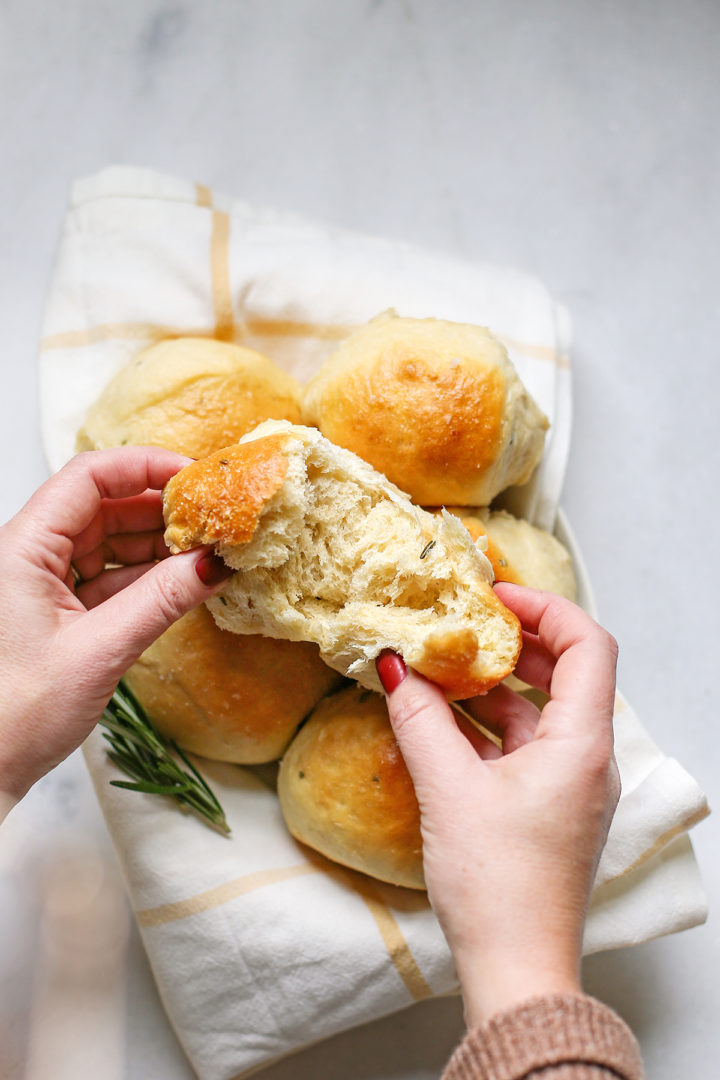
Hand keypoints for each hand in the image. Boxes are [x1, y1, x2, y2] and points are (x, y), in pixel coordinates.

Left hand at [0, 447, 231, 812]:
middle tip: (214, 519)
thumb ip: (161, 600)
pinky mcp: (56, 610)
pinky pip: (107, 577)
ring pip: (108, 541)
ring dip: (157, 546)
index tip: (195, 478)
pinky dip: (145, 578)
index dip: (143, 466)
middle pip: (102, 506)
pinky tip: (182, 582)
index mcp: (22, 548)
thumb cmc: (15, 715)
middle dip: (160, 509)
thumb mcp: (99, 651)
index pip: (87, 478)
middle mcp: (28, 555)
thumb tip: (214, 563)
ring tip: (207, 552)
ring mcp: (41, 582)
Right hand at [376, 583, 619, 1027]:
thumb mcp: (448, 789)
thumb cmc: (496, 884)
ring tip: (443, 669)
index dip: (545, 607)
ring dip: (496, 686)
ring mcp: (572, 785)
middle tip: (464, 624)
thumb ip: (420, 719)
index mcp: (581, 743)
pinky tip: (445, 722)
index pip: (588, 644)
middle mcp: (587, 758)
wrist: (516, 970)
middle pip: (566, 672)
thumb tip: (393, 667)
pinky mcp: (551, 808)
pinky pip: (527, 746)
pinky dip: (490, 726)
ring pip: (541, 711)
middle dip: (514, 643)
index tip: (495, 595)